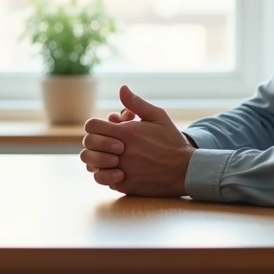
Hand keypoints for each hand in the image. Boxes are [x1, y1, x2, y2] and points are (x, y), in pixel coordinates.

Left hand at [79, 86, 194, 197]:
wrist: (185, 170)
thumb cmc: (171, 141)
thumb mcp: (158, 116)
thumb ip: (136, 103)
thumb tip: (122, 88)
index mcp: (125, 133)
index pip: (92, 126)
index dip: (95, 126)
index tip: (105, 128)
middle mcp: (120, 152)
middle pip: (88, 146)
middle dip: (95, 142)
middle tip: (107, 144)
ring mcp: (121, 170)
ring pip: (92, 166)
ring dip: (98, 160)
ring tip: (111, 157)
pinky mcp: (125, 186)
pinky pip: (103, 180)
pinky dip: (107, 175)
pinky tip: (119, 169)